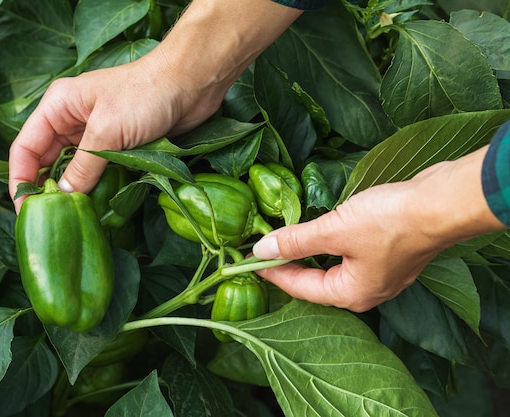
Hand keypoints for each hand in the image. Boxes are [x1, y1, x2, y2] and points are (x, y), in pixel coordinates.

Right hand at [8, 0, 301, 210]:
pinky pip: (99, 172)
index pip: (26, 147)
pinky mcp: (119, 146)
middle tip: (47, 222)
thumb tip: (64, 198)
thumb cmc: (145, 95)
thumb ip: (83, 167)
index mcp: (59, 107)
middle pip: (47, 161)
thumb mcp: (107, 132)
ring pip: (74, 169)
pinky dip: (95, 188)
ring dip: (72, 192)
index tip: (24, 208)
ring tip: (70, 219)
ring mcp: (97, 134)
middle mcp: (72, 121)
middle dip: (46, 190)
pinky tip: (95, 207)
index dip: (20, 179)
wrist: (191, 84)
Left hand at [252, 147, 505, 311]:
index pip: (300, 288)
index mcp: (352, 294)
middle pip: (315, 281)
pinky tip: (318, 232)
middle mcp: (366, 290)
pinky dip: (329, 245)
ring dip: (308, 253)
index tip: (247, 261)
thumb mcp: (334, 230)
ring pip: (333, 266)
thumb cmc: (390, 222)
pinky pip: (348, 254)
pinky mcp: (387, 252)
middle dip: (288, 265)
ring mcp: (379, 272)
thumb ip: (296, 241)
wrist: (442, 203)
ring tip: (284, 240)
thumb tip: (263, 249)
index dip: (272, 272)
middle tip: (263, 251)